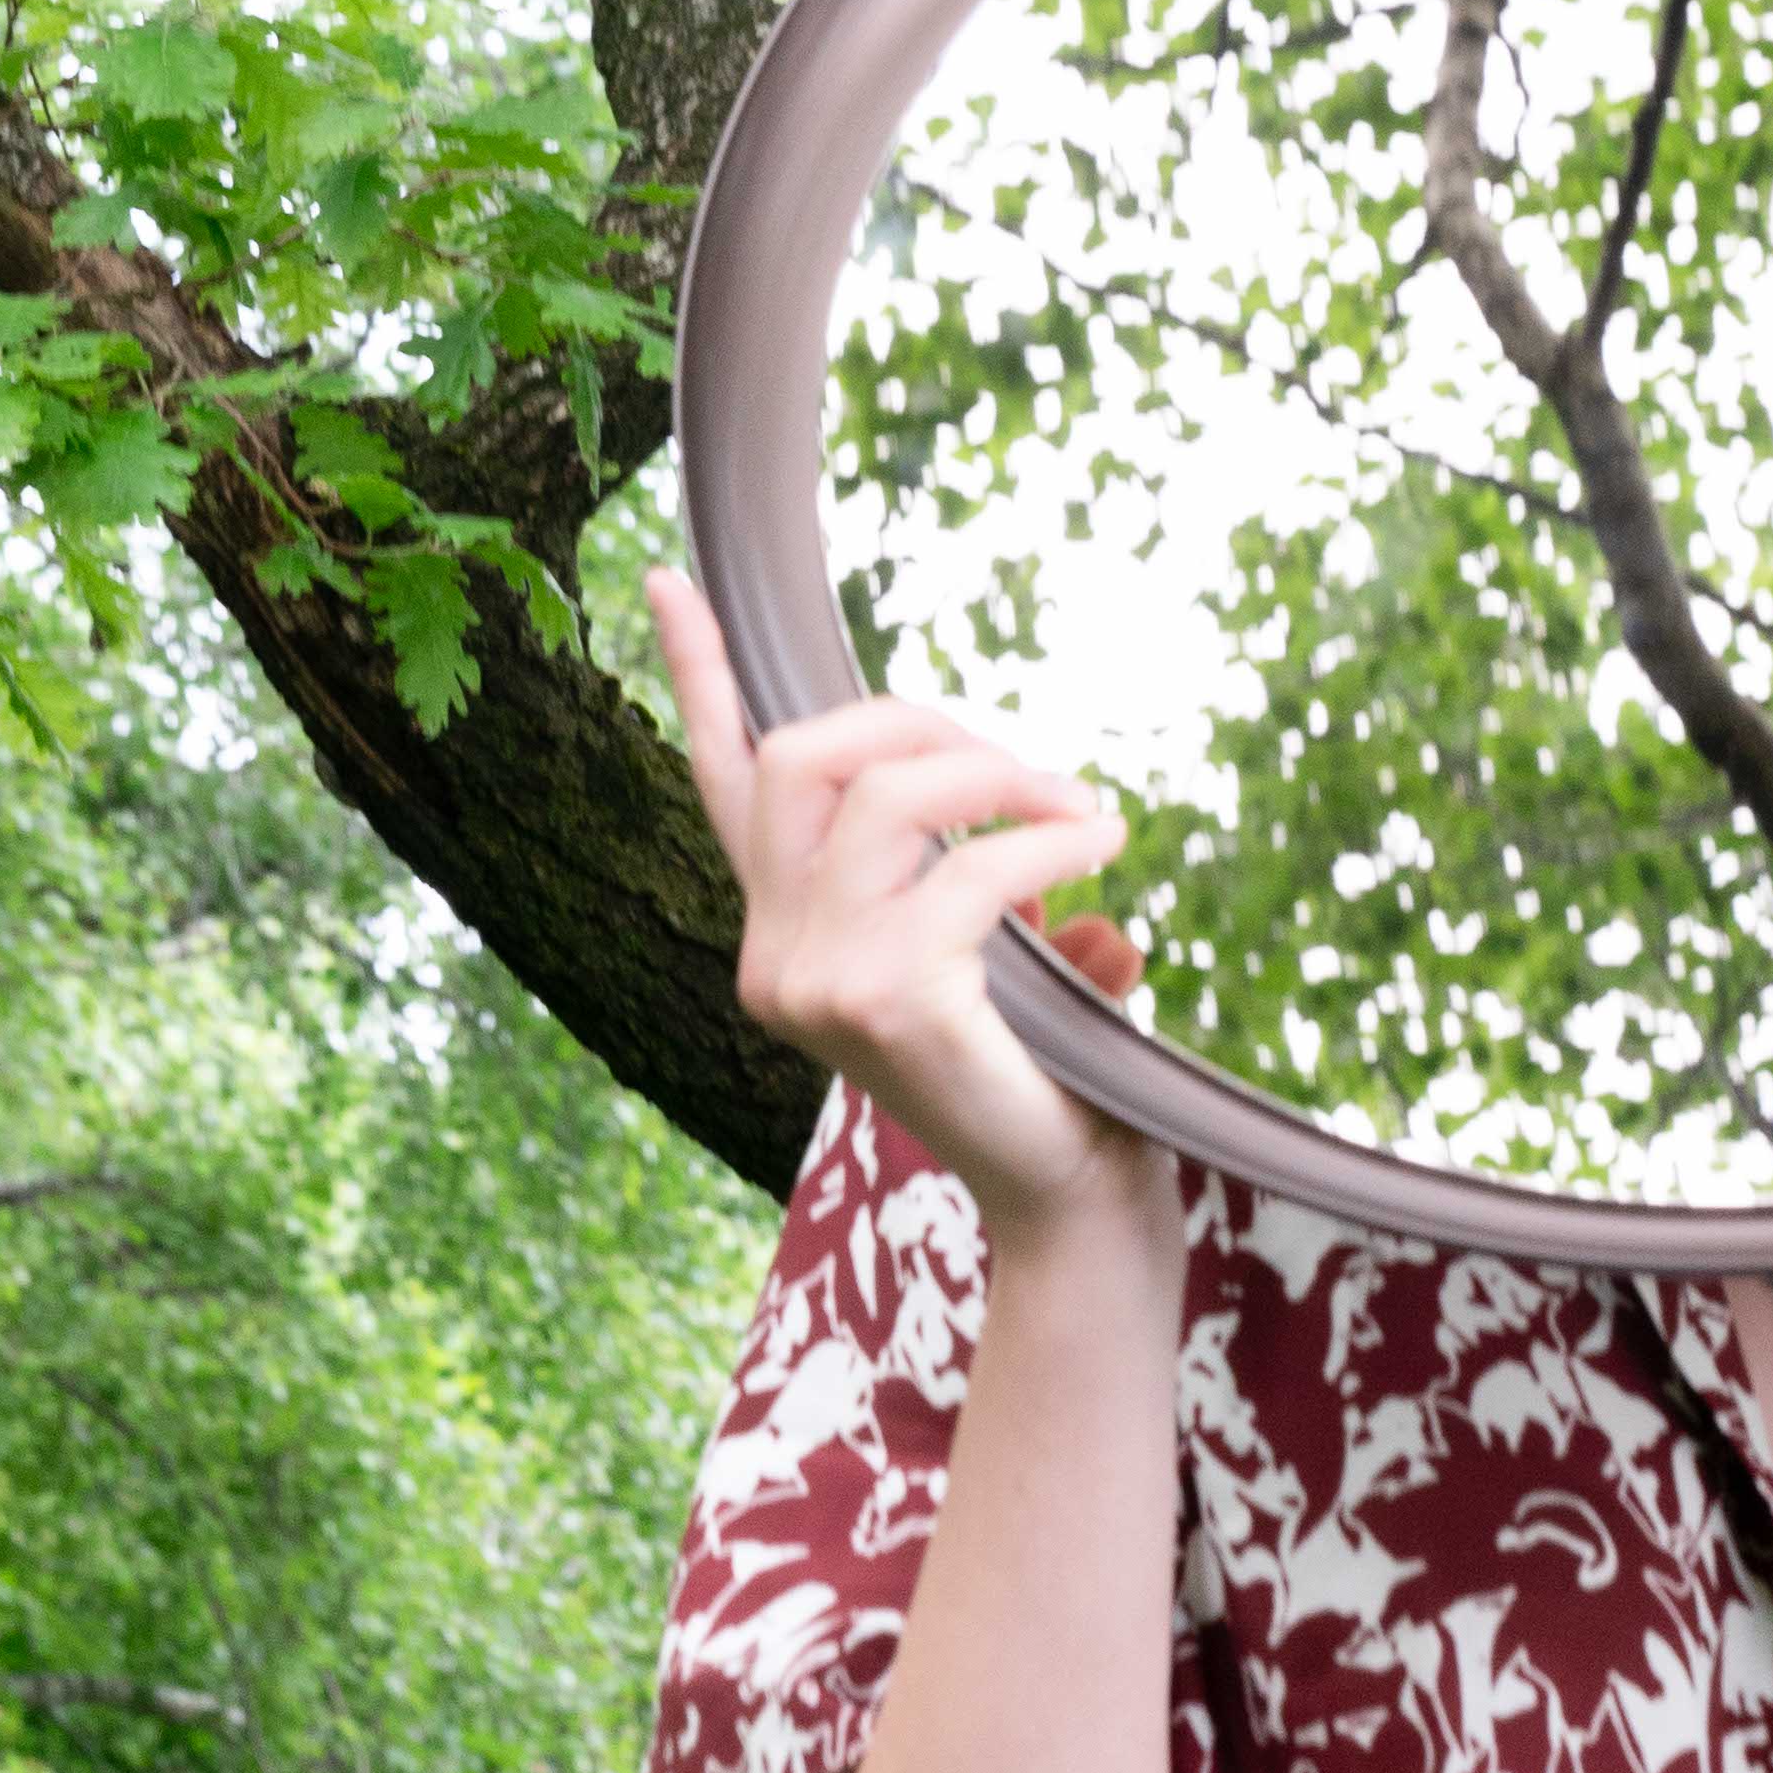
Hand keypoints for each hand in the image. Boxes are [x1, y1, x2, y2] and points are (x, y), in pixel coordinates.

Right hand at [647, 567, 1152, 1228]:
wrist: (1064, 1195)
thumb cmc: (1034, 1065)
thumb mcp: (988, 946)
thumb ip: (980, 876)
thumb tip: (1062, 824)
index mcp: (782, 933)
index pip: (722, 784)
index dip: (698, 675)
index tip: (670, 578)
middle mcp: (773, 957)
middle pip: (807, 755)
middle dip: (920, 722)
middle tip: (1025, 767)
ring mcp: (817, 981)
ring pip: (889, 794)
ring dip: (1002, 776)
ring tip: (1082, 809)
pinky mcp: (887, 999)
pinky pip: (974, 864)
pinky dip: (1050, 836)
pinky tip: (1101, 846)